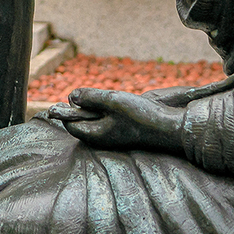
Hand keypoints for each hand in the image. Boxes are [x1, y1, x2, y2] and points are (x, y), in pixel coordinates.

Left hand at [49, 88, 186, 153]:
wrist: (167, 126)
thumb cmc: (139, 115)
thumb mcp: (112, 100)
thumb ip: (89, 97)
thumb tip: (70, 96)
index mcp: (95, 135)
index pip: (70, 124)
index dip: (66, 110)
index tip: (71, 97)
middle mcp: (101, 138)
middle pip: (82, 120)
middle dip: (84, 106)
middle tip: (94, 96)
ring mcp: (112, 135)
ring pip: (95, 117)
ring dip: (97, 105)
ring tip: (112, 99)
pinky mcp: (122, 131)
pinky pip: (107, 118)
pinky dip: (109, 108)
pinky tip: (120, 102)